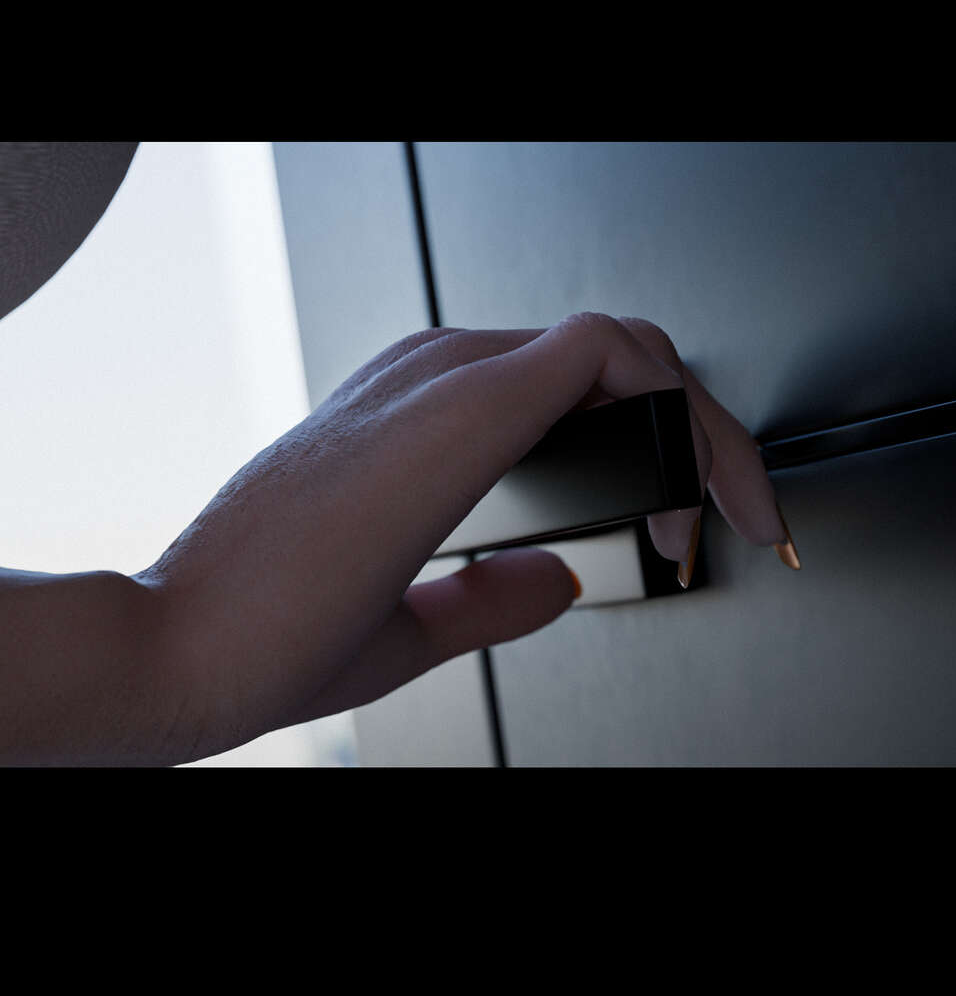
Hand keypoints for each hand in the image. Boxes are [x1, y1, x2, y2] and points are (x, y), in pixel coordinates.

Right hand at [138, 312, 794, 760]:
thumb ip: (487, 594)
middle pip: (610, 363)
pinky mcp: (462, 402)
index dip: (649, 450)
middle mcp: (427, 374)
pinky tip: (684, 497)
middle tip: (735, 524)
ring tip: (724, 516)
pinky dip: (675, 416)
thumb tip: (557, 576)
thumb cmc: (256, 635)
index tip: (682, 531)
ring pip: (623, 349)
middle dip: (695, 443)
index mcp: (409, 411)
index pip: (563, 385)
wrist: (180, 646)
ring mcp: (441, 376)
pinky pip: (609, 353)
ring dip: (697, 429)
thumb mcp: (402, 622)